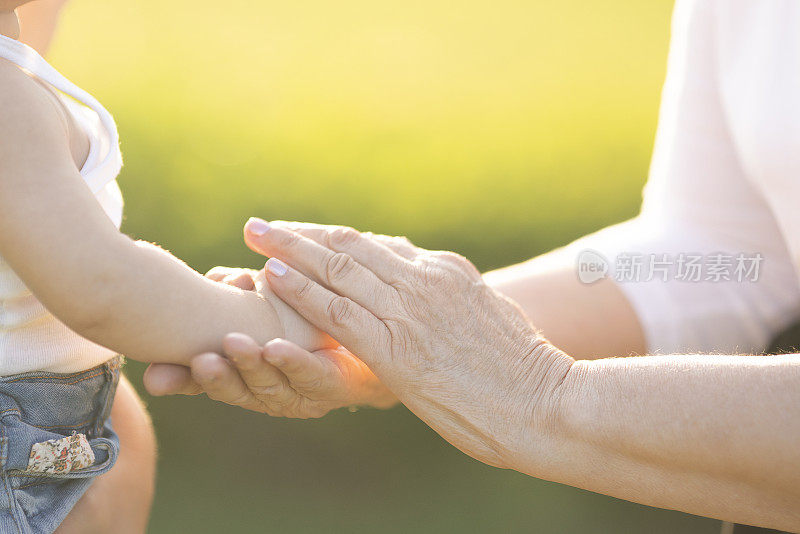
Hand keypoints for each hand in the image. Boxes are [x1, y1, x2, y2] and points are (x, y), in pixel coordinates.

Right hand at [142, 266, 395, 416]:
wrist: (373, 348)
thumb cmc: (307, 327)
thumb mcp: (262, 308)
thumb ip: (235, 298)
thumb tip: (216, 277)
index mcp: (247, 376)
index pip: (209, 380)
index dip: (182, 380)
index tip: (156, 373)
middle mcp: (270, 391)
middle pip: (237, 387)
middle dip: (217, 375)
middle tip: (201, 358)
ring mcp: (301, 391)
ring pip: (270, 383)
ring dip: (250, 365)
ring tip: (236, 345)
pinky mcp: (333, 383)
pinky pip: (311, 372)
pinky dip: (292, 360)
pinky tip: (277, 346)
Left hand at [242, 219, 574, 466]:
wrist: (544, 402)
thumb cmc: (522, 372)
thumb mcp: (491, 318)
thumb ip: (456, 301)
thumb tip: (440, 294)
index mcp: (447, 271)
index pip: (378, 245)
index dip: (334, 239)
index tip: (305, 234)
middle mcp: (424, 279)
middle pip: (350, 247)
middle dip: (302, 234)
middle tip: (264, 224)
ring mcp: (409, 310)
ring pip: (336, 268)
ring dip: (289, 250)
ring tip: (255, 236)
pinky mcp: (395, 346)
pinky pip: (336, 310)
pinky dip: (300, 291)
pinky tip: (271, 278)